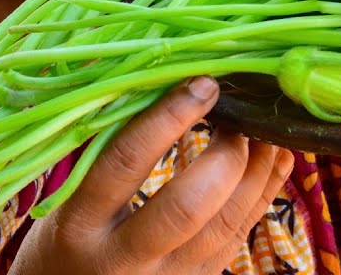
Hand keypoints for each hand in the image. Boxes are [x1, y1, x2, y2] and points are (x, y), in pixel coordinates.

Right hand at [9, 77, 294, 273]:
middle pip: (187, 206)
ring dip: (257, 172)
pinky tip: (276, 159)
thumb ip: (106, 151)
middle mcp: (123, 260)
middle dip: (225, 154)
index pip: (125, 164)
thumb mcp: (67, 199)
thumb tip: (165, 82)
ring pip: (224, 226)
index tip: (202, 83)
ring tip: (267, 129)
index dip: (167, 119)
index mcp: (79, 225)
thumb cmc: (64, 239)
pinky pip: (237, 238)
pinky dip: (263, 194)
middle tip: (241, 114)